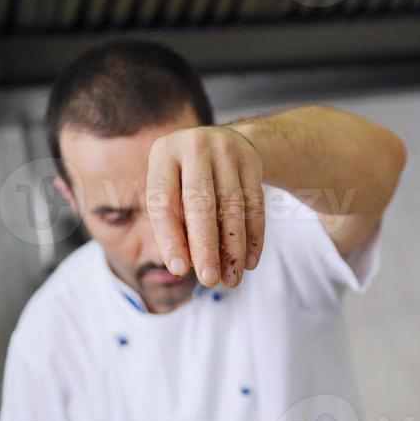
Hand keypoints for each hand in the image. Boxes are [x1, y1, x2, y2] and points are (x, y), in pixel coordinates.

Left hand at [146, 125, 264, 287]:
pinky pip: (255, 206)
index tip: (178, 271)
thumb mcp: (171, 191)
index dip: (170, 239)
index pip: (164, 203)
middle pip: (201, 204)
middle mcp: (194, 147)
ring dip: (233, 250)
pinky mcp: (252, 161)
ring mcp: (226, 151)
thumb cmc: (186, 179)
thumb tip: (181, 268)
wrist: (224, 140)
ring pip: (233, 208)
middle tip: (209, 280)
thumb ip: (172, 225)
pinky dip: (253, 238)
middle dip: (206, 247)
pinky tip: (249, 263)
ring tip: (231, 279)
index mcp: (163, 154)